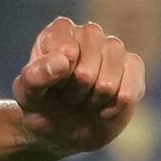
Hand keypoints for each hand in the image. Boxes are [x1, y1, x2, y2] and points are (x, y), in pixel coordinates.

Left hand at [14, 16, 145, 155]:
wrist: (60, 128)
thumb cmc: (41, 104)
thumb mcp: (26, 94)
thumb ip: (35, 76)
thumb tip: (64, 59)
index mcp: (60, 31)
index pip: (65, 50)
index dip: (58, 78)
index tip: (50, 86)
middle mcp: (89, 34)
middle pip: (87, 70)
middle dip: (75, 93)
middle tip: (68, 97)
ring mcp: (114, 49)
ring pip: (108, 82)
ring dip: (93, 102)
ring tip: (85, 101)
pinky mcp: (133, 67)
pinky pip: (129, 92)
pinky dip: (114, 108)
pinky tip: (104, 109)